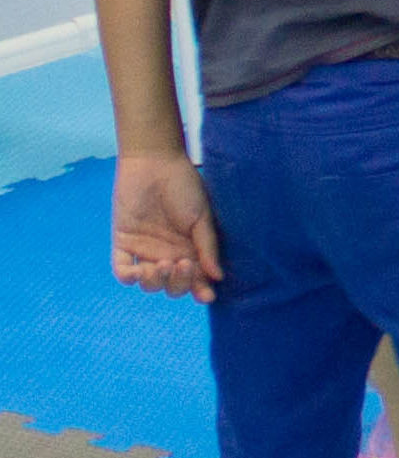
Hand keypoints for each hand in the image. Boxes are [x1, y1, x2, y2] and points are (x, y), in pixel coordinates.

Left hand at [112, 152, 222, 299]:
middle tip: (183, 264)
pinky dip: (129, 277)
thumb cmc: (183, 185)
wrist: (155, 162)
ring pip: (148, 283)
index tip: (207, 295)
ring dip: (156, 281)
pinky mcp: (123, 244)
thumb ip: (207, 246)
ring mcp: (144, 251)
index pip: (195, 279)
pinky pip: (122, 270)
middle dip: (179, 283)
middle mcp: (167, 254)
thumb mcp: (202, 216)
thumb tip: (217, 277)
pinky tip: (139, 270)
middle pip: (171, 286)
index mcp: (189, 249)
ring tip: (162, 263)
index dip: (200, 290)